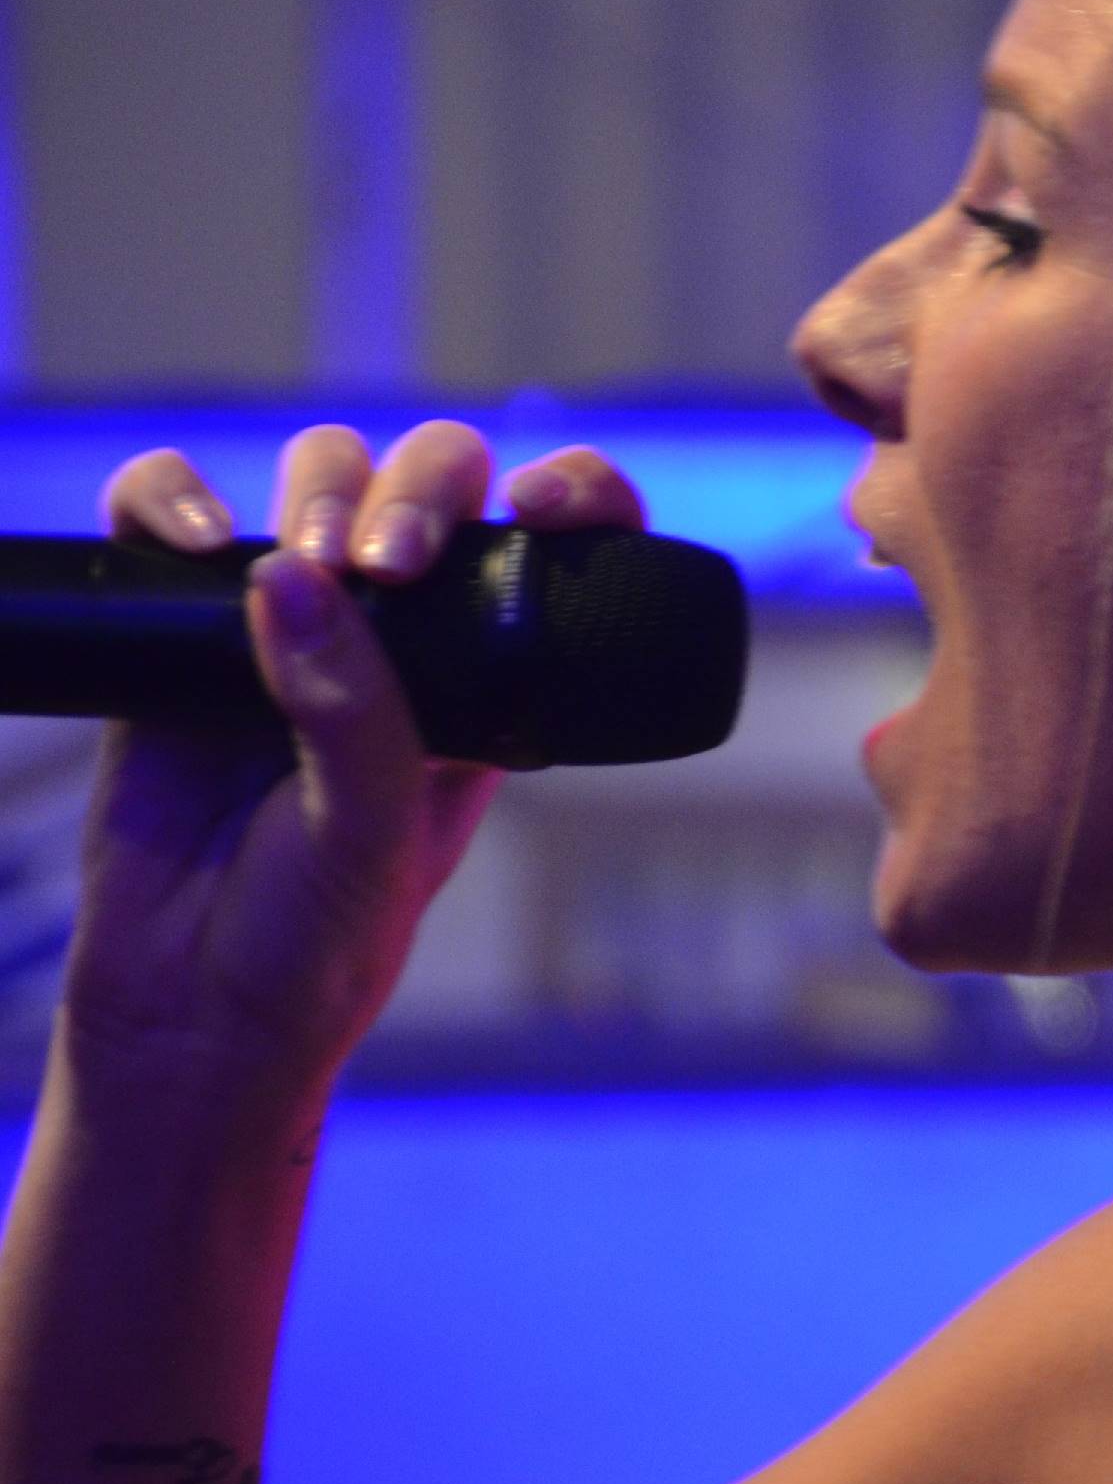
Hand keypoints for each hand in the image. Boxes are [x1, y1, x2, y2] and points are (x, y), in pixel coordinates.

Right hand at [59, 422, 648, 1115]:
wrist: (186, 1010)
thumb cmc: (315, 938)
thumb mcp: (374, 830)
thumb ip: (355, 710)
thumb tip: (291, 576)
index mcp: (493, 674)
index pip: (558, 543)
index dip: (573, 489)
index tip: (544, 500)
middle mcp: (403, 631)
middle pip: (432, 480)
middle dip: (422, 488)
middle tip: (389, 563)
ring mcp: (292, 621)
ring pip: (319, 473)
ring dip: (320, 483)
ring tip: (305, 560)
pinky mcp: (180, 629)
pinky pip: (169, 518)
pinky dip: (170, 496)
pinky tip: (187, 540)